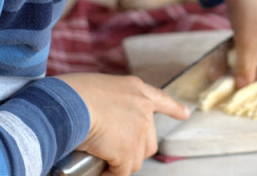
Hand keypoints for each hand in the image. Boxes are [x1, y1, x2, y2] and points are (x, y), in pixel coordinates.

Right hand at [57, 73, 188, 175]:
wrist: (71, 103)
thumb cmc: (70, 93)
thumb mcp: (95, 88)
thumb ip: (105, 103)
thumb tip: (95, 120)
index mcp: (135, 89)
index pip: (161, 99)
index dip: (173, 108)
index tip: (186, 113)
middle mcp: (143, 108)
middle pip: (149, 139)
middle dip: (134, 149)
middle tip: (114, 152)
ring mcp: (139, 131)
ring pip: (135, 159)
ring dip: (119, 163)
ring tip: (100, 159)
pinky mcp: (129, 151)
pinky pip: (121, 172)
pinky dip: (109, 174)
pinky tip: (99, 170)